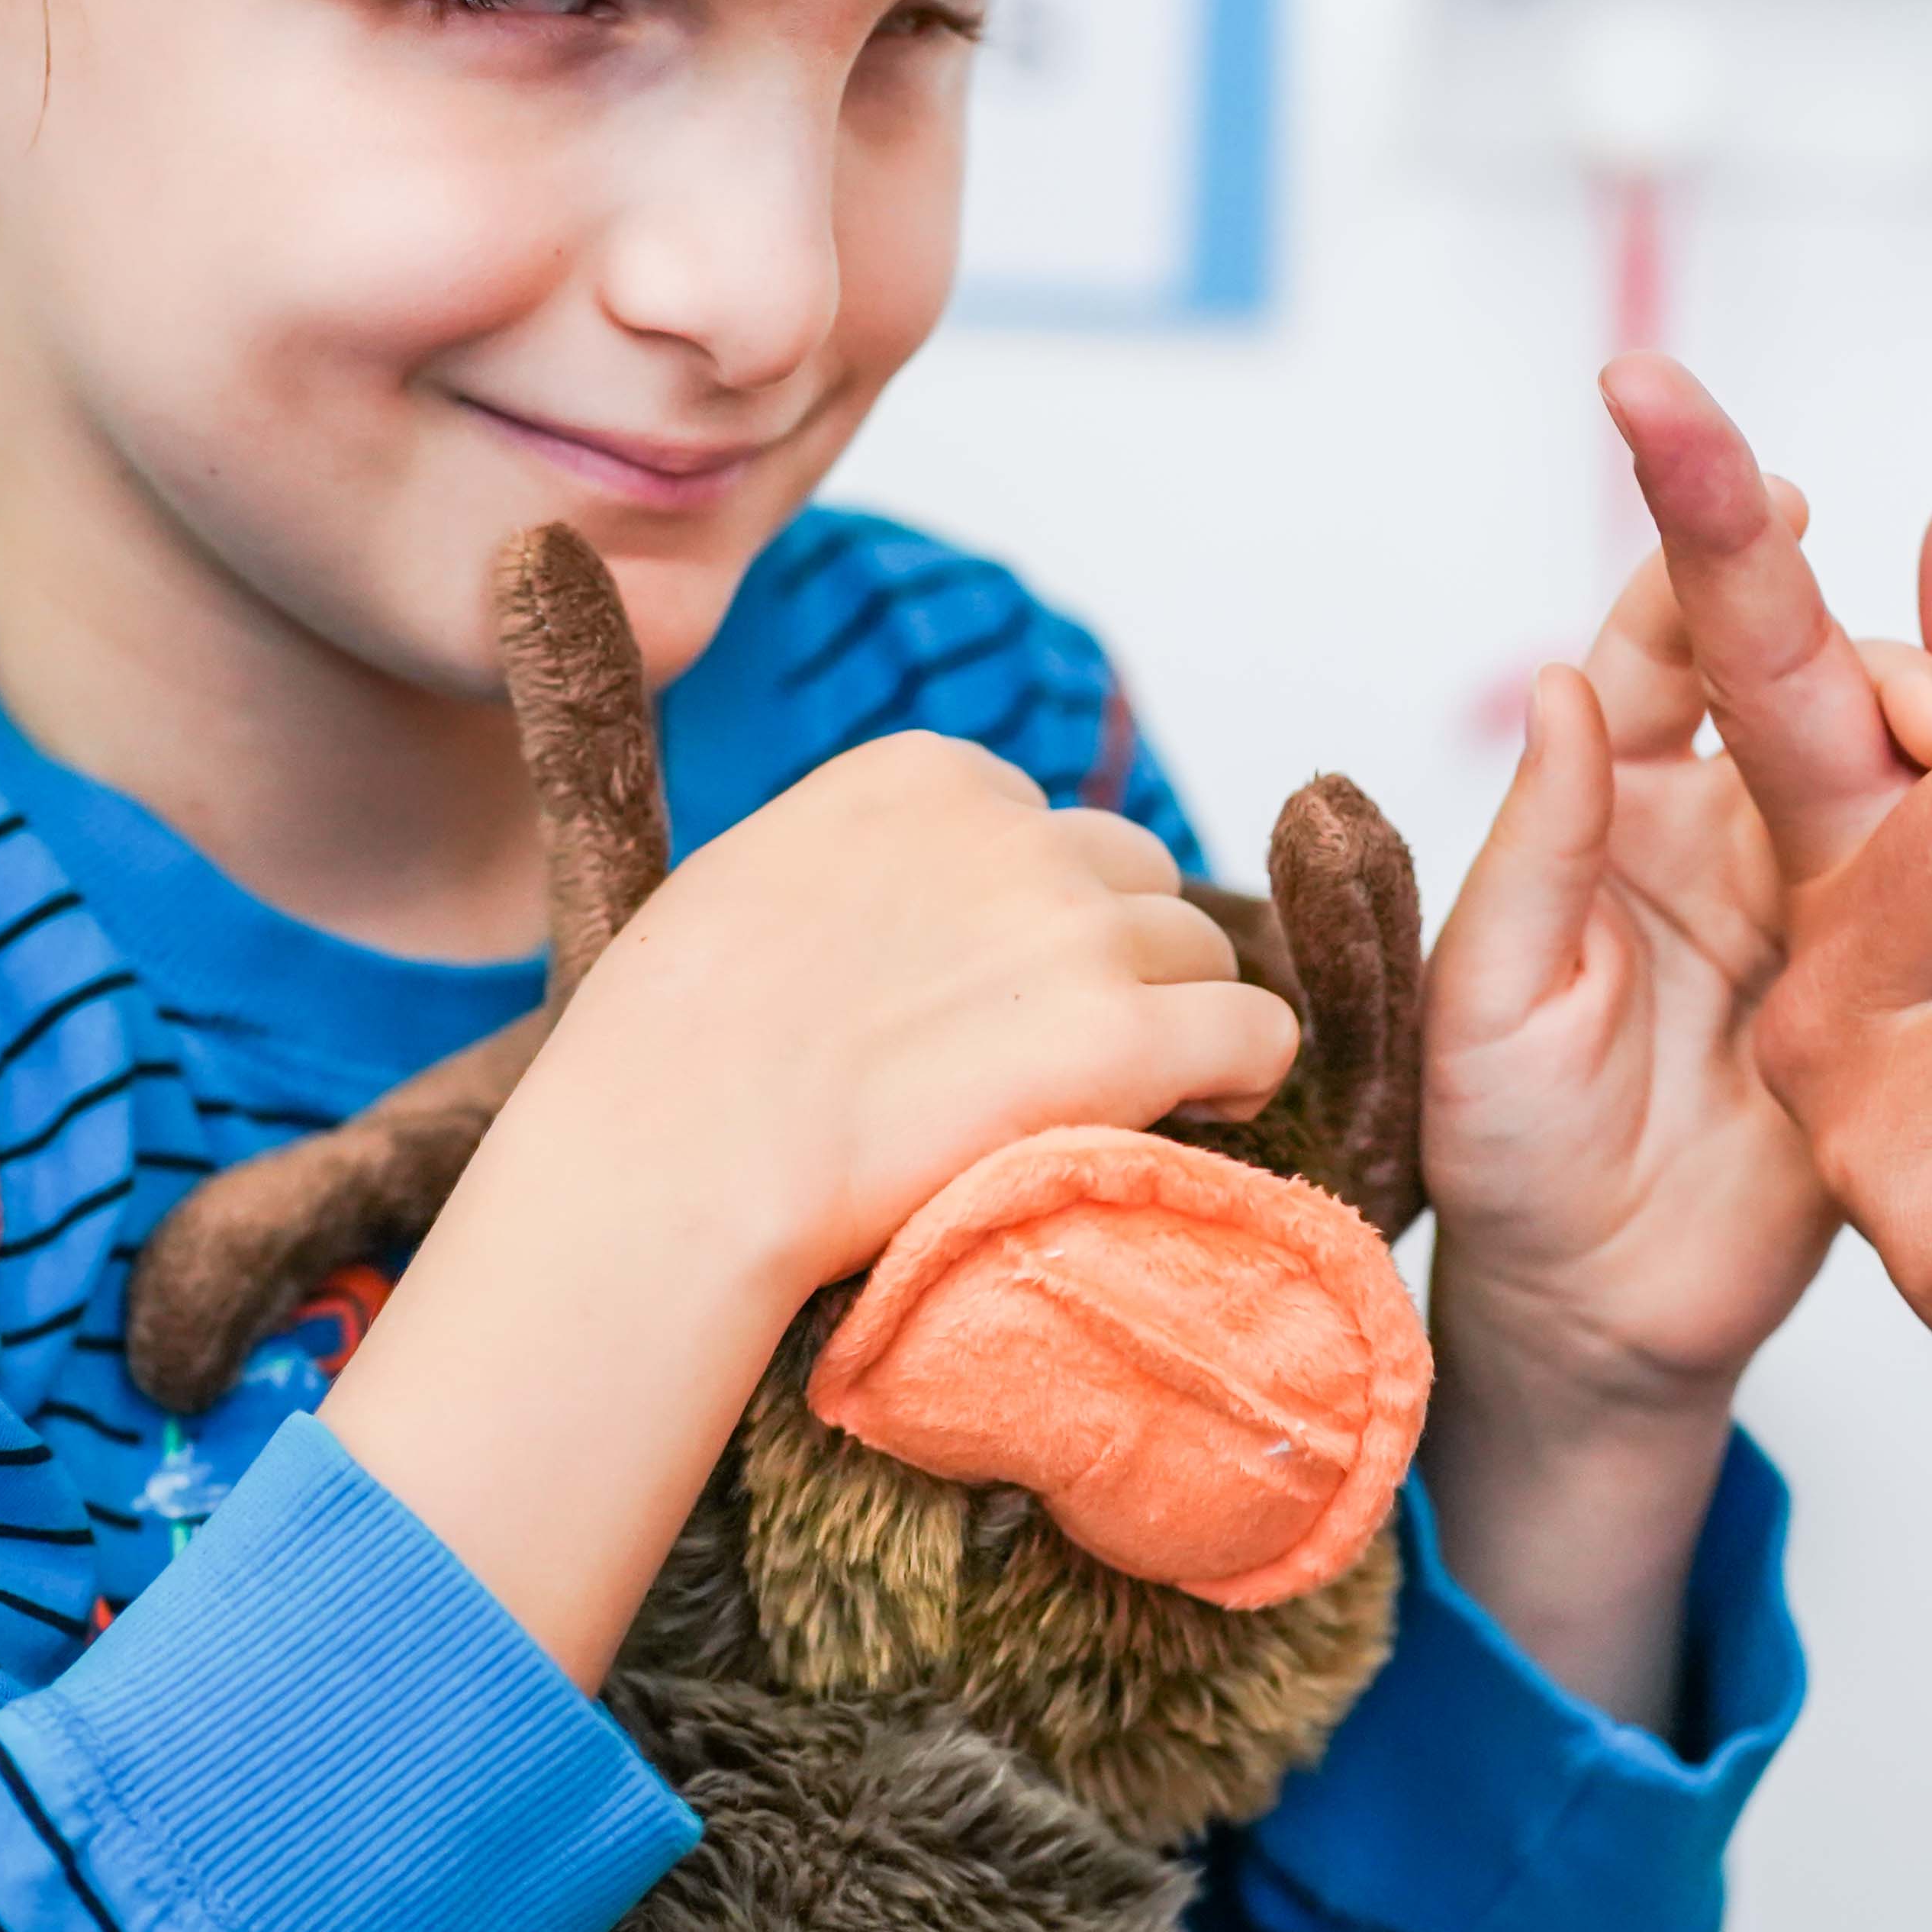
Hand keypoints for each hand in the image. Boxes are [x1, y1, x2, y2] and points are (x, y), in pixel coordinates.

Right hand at [538, 727, 1301, 1295]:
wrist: (676, 1157)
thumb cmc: (672, 1048)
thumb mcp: (750, 877)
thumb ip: (859, 862)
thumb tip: (906, 903)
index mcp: (924, 774)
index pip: (1042, 824)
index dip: (1030, 917)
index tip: (990, 994)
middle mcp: (1017, 832)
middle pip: (1135, 879)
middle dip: (1113, 956)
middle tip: (1060, 1052)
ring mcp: (1078, 931)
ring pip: (1202, 953)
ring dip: (1177, 1017)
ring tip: (1124, 1099)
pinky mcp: (1126, 1036)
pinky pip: (1259, 1032)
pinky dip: (1244, 1071)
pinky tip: (1206, 1113)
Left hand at [1419, 503, 1931, 1418]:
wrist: (1603, 1317)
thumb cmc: (1513, 1161)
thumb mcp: (1492, 1015)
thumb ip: (1536, 849)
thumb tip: (1557, 683)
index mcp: (1628, 804)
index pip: (1681, 639)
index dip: (1726, 552)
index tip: (1786, 499)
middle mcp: (1741, 823)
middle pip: (1838, 686)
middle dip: (1911, 673)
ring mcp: (1843, 902)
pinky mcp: (1929, 998)